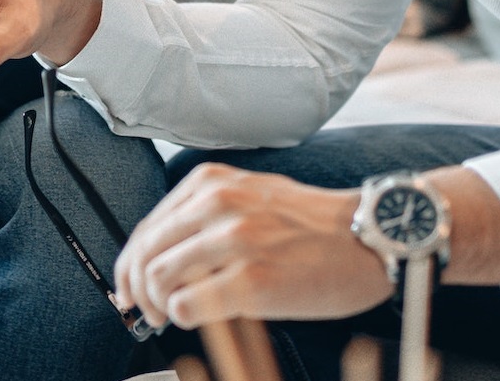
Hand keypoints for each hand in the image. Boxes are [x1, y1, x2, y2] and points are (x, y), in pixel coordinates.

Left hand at [113, 163, 390, 329]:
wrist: (369, 237)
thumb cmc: (313, 225)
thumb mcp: (251, 196)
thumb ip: (205, 215)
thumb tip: (159, 254)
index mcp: (212, 182)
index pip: (147, 228)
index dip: (131, 266)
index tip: (130, 289)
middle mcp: (218, 204)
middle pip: (146, 254)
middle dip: (137, 291)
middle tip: (148, 312)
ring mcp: (234, 240)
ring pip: (159, 280)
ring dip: (159, 307)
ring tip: (174, 317)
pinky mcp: (251, 280)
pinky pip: (187, 306)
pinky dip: (185, 318)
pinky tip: (203, 317)